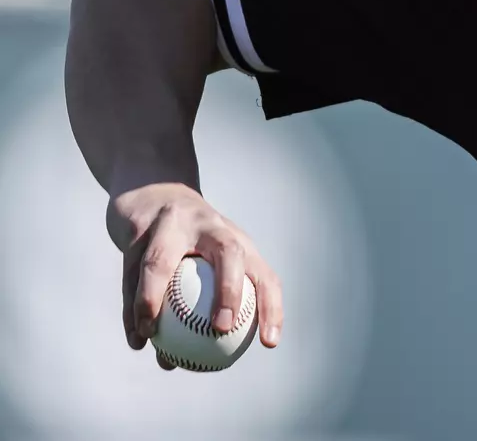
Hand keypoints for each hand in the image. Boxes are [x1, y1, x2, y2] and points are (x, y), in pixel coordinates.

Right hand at [108, 182, 282, 368]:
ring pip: (162, 263)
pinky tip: (136, 338)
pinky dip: (133, 307)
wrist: (152, 190)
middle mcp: (210, 226)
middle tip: (221, 329)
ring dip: (154, 303)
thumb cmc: (186, 241)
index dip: (271, 307)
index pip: (263, 273)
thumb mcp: (206, 260)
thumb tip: (214, 358)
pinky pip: (132, 272)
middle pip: (228, 253)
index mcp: (235, 239)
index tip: (269, 343)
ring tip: (152, 340)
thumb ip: (211, 300)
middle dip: (228, 290)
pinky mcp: (138, 227)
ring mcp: (173, 222)